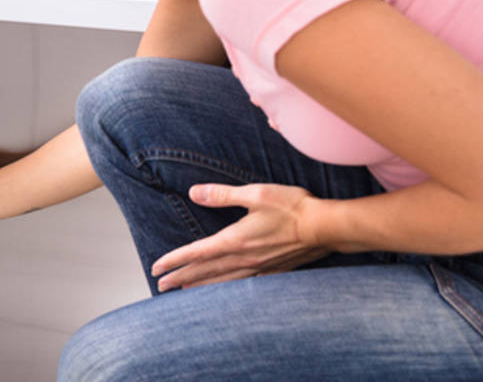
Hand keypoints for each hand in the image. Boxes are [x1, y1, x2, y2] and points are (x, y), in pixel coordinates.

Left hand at [150, 182, 329, 291]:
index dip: (174, 260)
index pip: (196, 253)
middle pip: (205, 271)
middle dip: (180, 277)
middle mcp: (243, 258)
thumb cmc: (292, 207)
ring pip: (221, 281)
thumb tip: (194, 192)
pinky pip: (241, 283)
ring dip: (200, 285)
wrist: (325, 228)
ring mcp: (258, 267)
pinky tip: (223, 288)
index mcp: (235, 240)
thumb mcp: (255, 194)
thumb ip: (222, 195)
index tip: (157, 267)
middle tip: (161, 284)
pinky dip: (225, 287)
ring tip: (184, 290)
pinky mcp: (271, 270)